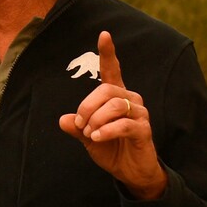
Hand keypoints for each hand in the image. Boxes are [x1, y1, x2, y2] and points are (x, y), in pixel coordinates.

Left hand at [59, 31, 166, 199]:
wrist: (131, 172)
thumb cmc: (111, 149)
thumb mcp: (88, 137)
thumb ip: (77, 127)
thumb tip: (62, 120)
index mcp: (116, 96)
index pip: (112, 70)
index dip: (108, 53)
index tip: (104, 34)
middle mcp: (130, 100)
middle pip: (106, 90)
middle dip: (87, 106)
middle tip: (80, 124)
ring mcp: (140, 114)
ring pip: (115, 105)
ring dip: (96, 119)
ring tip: (90, 134)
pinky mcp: (144, 130)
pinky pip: (124, 124)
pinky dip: (106, 131)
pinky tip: (97, 138)